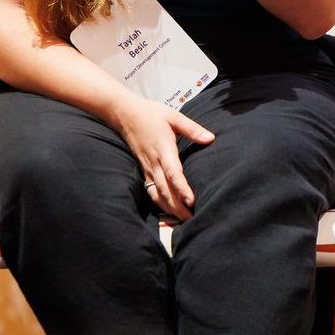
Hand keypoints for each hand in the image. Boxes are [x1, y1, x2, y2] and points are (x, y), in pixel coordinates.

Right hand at [108, 94, 214, 220]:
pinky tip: (168, 212)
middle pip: (166, 189)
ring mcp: (147, 168)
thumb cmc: (151, 113)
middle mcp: (154, 162)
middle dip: (178, 206)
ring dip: (170, 208)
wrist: (124, 114)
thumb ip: (192, 129)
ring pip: (158, 193)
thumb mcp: (173, 116)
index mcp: (163, 149)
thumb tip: (211, 138)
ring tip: (183, 220)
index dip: (182, 188)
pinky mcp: (143, 170)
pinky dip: (159, 203)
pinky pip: (151, 190)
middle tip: (192, 220)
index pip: (173, 172)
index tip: (191, 201)